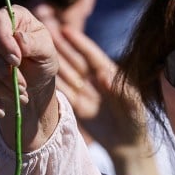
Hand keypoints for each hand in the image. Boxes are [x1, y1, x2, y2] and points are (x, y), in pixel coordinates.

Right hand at [0, 6, 58, 147]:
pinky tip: (0, 109)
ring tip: (20, 97)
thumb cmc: (42, 59)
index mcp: (13, 15)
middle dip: (6, 72)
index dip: (4, 41)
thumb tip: (19, 37)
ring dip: (0, 87)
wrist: (33, 79)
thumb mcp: (47, 52)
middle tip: (24, 88)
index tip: (16, 61)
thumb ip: (36, 44)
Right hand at [49, 25, 149, 157]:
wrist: (129, 145)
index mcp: (111, 75)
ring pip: (66, 75)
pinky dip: (53, 83)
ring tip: (37, 49)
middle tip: (45, 33)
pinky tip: (38, 74)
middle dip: (62, 47)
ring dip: (53, 62)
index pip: (92, 56)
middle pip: (75, 61)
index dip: (79, 43)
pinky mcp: (78, 108)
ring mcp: (85, 94)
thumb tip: (102, 75)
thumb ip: (120, 88)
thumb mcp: (133, 103)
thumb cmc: (137, 120)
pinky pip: (64, 93)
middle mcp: (96, 81)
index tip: (65, 30)